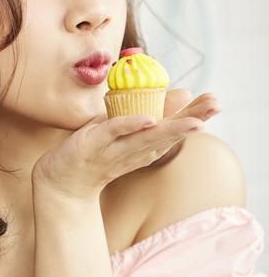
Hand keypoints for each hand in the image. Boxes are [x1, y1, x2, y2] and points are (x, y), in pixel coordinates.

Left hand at [31, 90, 220, 201]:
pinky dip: (129, 125)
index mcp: (142, 148)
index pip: (172, 129)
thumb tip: (180, 93)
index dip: (194, 116)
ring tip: (195, 122)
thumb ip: (146, 113)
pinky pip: (112, 133)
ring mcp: (113, 150)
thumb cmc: (92, 153)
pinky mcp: (91, 146)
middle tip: (216, 105)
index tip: (215, 102)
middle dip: (192, 119)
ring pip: (145, 138)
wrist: (60, 183)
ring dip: (170, 129)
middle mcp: (132, 152)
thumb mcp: (121, 131)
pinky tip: (148, 120)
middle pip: (165, 135)